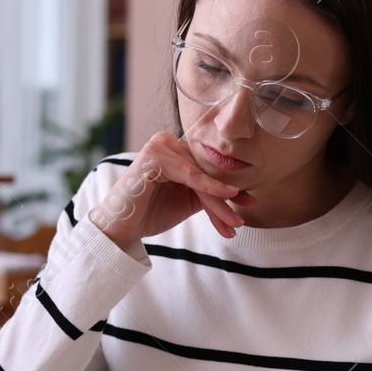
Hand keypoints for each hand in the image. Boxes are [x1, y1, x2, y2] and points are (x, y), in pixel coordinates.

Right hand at [87, 131, 257, 249]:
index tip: (249, 203)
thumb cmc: (151, 212)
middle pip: (206, 173)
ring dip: (219, 202)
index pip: (207, 170)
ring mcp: (159, 146)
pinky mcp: (153, 155)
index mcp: (175, 149)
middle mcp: (168, 142)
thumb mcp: (188, 200)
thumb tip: (241, 193)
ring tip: (234, 223)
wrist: (122, 228)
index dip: (228, 188)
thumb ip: (209, 191)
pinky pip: (189, 173)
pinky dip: (208, 187)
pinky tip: (226, 196)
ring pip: (200, 176)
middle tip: (239, 221)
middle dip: (224, 200)